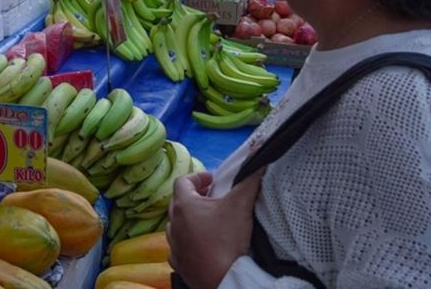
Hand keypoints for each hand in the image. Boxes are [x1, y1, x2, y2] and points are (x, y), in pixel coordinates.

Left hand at [166, 170, 263, 288]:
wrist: (226, 279)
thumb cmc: (228, 239)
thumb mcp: (241, 204)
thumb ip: (249, 178)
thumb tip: (257, 154)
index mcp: (183, 206)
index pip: (183, 181)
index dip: (198, 177)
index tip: (213, 180)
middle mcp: (173, 224)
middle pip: (178, 202)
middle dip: (194, 197)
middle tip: (212, 197)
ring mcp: (174, 246)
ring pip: (176, 226)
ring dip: (189, 220)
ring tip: (208, 221)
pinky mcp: (179, 264)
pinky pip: (178, 248)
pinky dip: (188, 242)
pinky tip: (201, 244)